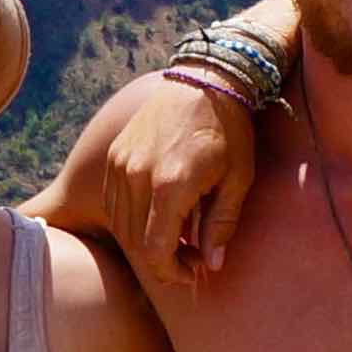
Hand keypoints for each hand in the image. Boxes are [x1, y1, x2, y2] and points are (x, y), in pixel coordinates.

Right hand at [95, 73, 262, 287]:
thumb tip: (212, 264)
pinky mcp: (115, 155)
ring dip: (145, 242)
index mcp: (171, 185)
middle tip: (189, 260)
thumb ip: (222, 225)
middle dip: (162, 261)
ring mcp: (121, 164)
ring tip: (177, 239)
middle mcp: (137, 176)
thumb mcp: (238, 179)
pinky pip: (114, 202)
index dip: (171, 272)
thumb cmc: (229, 131)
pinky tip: (157, 217)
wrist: (205, 79)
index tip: (192, 272)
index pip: (155, 251)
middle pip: (135, 243)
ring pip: (121, 224)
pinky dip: (131, 219)